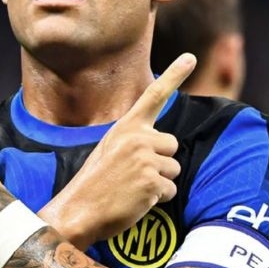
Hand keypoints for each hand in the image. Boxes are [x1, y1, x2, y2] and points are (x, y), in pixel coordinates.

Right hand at [41, 53, 195, 248]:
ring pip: (174, 169)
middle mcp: (137, 138)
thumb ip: (136, 140)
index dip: (175, 75)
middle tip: (134, 175)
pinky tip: (135, 200)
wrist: (78, 210)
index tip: (190, 57)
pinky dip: (157, 199)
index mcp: (126, 127)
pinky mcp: (151, 182)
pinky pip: (170, 190)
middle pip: (172, 145)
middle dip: (161, 162)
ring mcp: (145, 159)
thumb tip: (165, 144)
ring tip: (133, 188)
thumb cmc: (95, 183)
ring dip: (159, 183)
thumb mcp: (110, 149)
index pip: (154, 95)